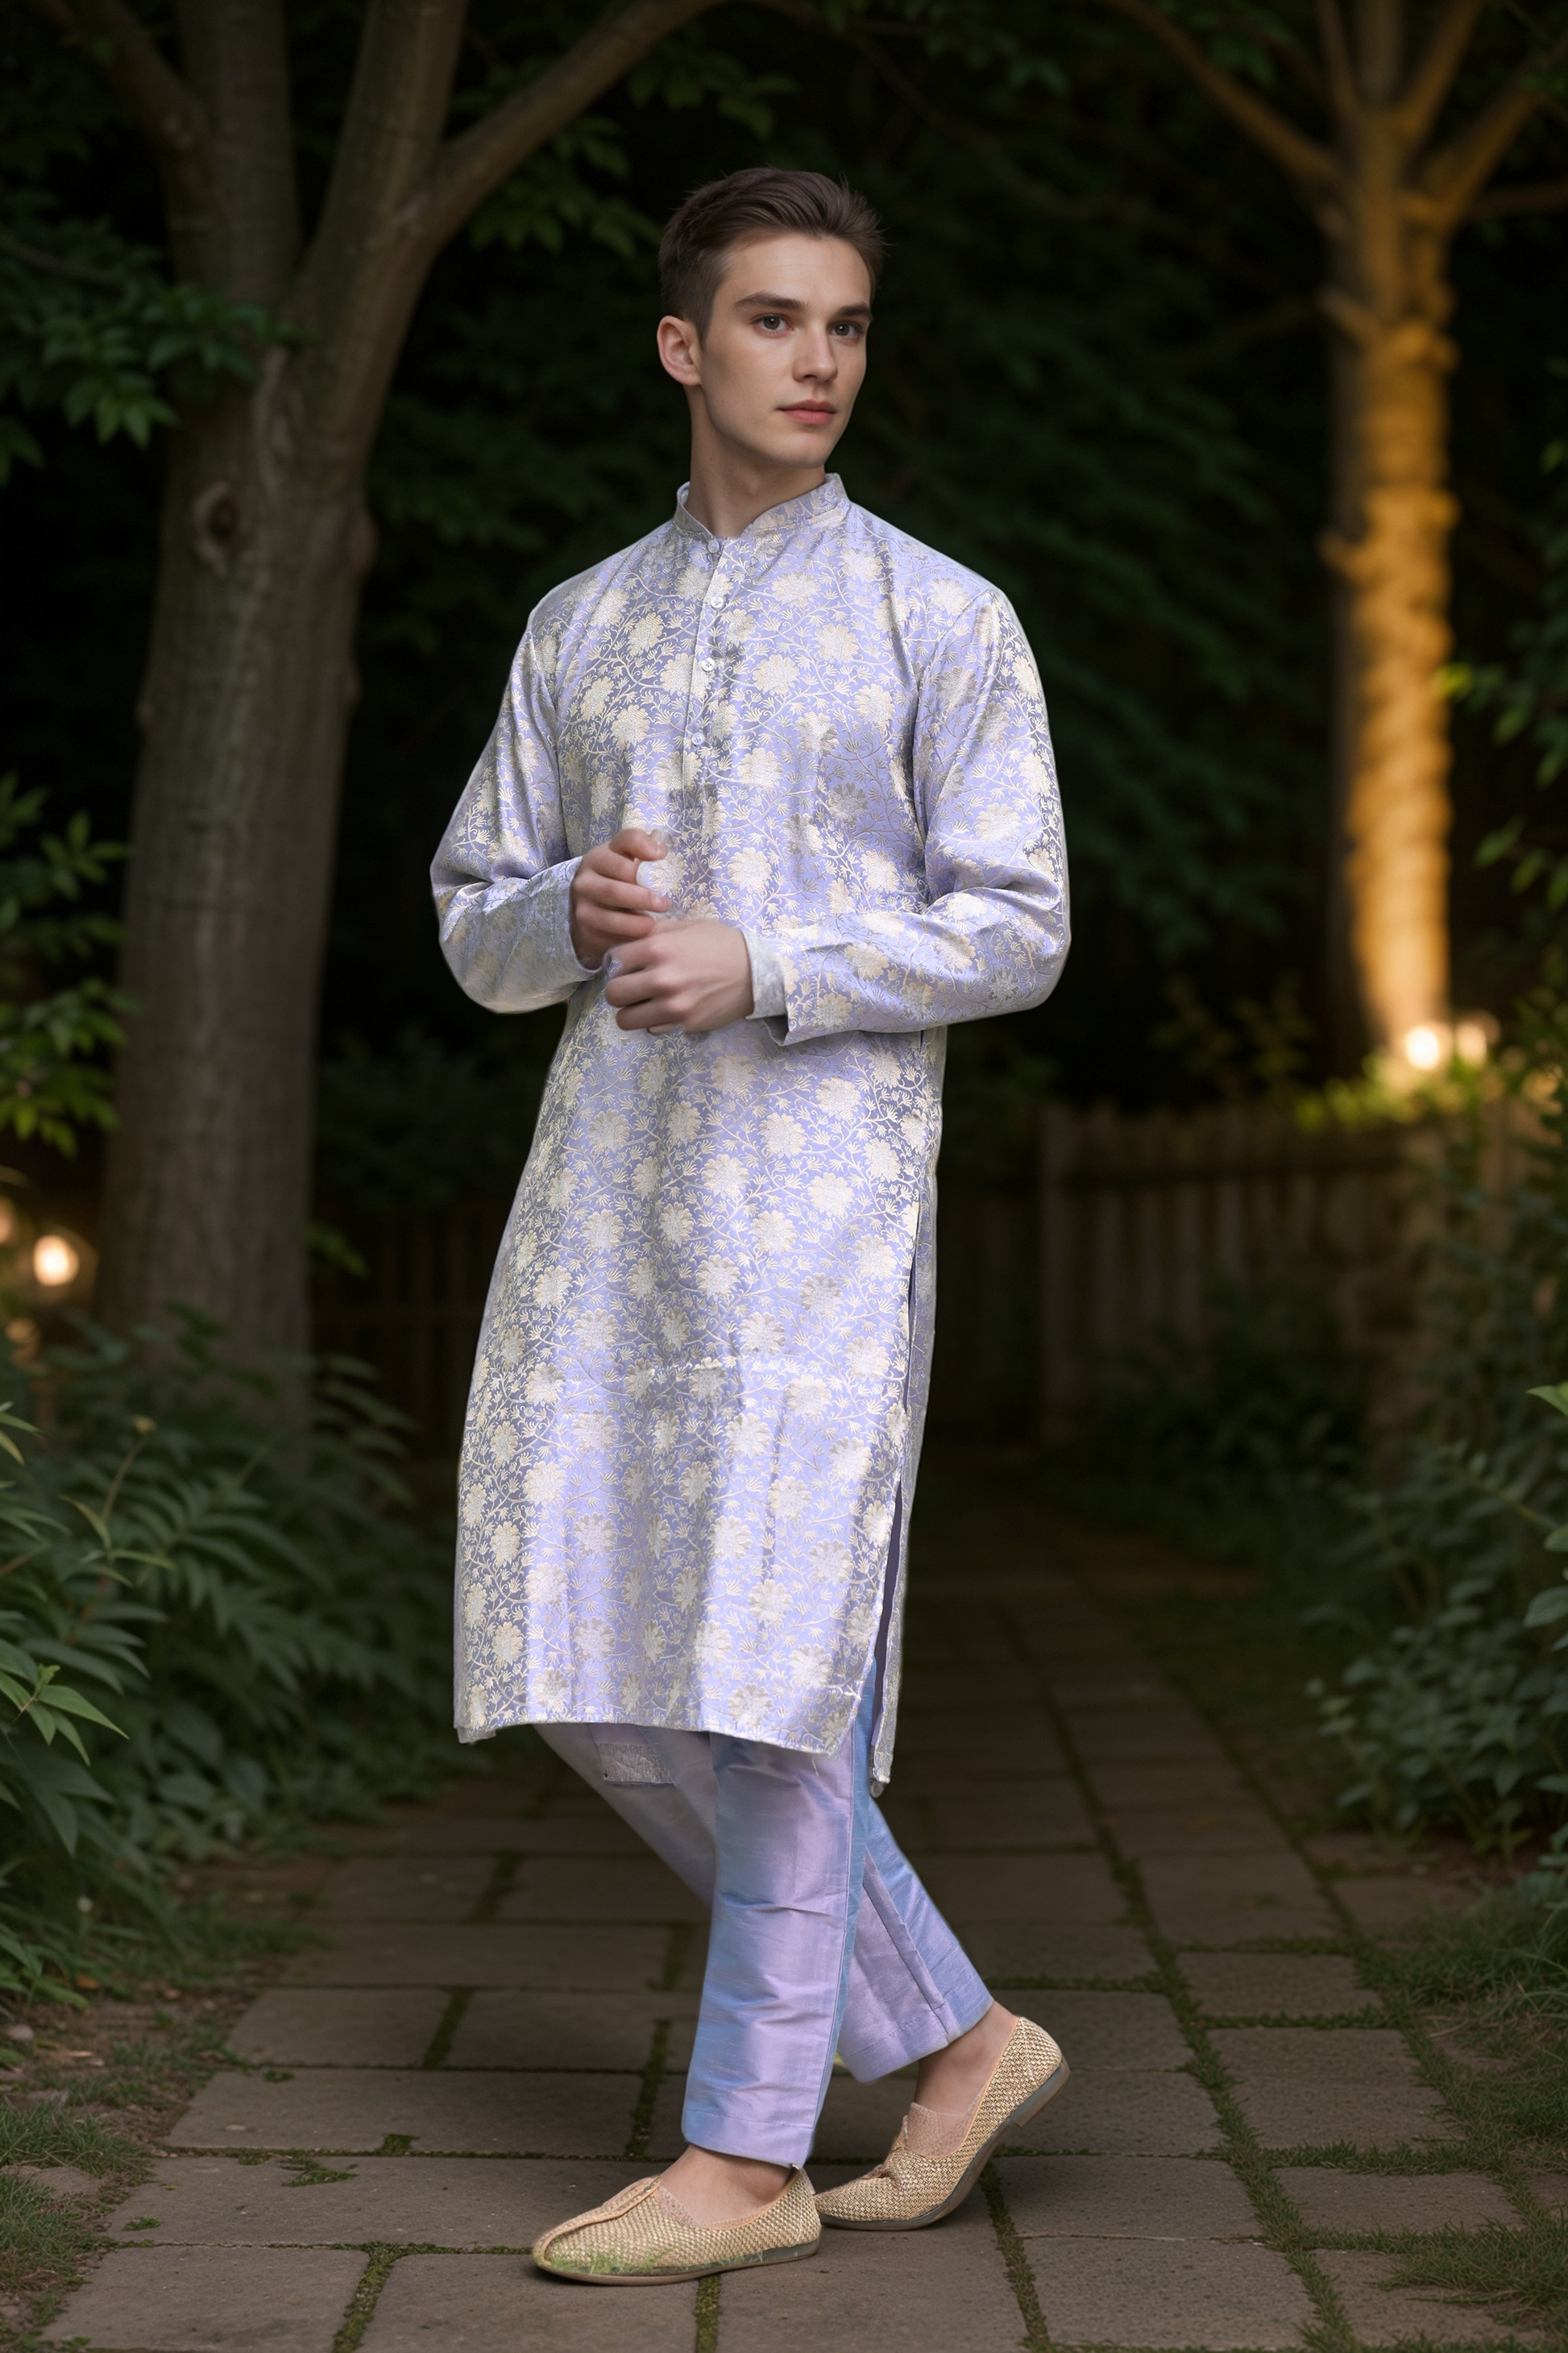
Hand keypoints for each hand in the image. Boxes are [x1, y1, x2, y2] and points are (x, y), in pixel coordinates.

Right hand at [570, 827, 669, 969]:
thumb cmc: (616, 879)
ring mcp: (582, 909)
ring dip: (638, 923)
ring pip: (612, 919)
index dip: (645, 850)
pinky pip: (610, 940)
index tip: (662, 857)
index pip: (624, 846)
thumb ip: (640, 846)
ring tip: (654, 924)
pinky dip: (629, 940)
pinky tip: (642, 939)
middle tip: (665, 904)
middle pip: (617, 890)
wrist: (590, 909)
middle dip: (644, 898)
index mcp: (598, 858)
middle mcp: (585, 882)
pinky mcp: (585, 934)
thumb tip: (659, 850)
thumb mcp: (623, 857)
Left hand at [604, 920, 753, 1034]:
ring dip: (631, 1011)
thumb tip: (630, 937)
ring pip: (625, 1019)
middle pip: (613, 993)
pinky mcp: (684, 1024)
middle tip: (630, 987)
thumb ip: (656, 932)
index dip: (618, 962)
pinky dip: (654, 1021)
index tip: (628, 965)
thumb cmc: (722, 944)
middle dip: (619, 989)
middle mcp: (662, 979)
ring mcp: (673, 1005)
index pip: (614, 960)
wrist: (756, 972)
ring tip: (643, 1004)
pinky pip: (652, 1029)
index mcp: (658, 948)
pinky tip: (667, 1010)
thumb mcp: (688, 926)